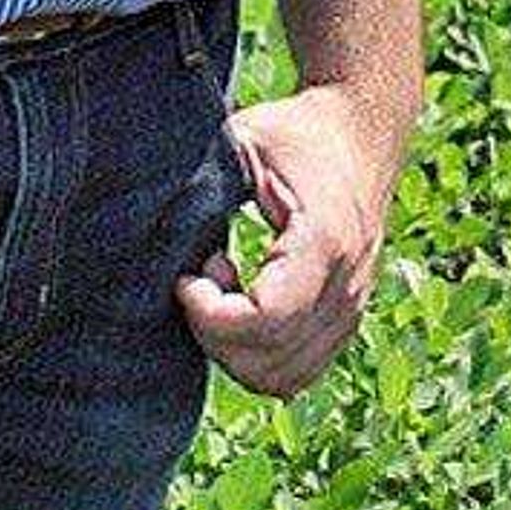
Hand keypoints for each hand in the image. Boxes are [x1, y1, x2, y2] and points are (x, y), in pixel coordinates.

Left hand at [178, 85, 401, 397]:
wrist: (363, 131)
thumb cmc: (298, 133)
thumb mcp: (246, 139)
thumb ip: (202, 181)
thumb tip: (147, 224)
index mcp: (324, 241)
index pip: (265, 320)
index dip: (210, 314)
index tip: (187, 277)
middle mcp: (347, 283)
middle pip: (270, 361)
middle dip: (215, 336)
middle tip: (199, 283)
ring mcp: (353, 305)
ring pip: (284, 378)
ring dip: (236, 350)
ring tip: (222, 294)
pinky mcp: (348, 316)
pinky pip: (299, 370)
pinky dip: (259, 356)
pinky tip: (244, 304)